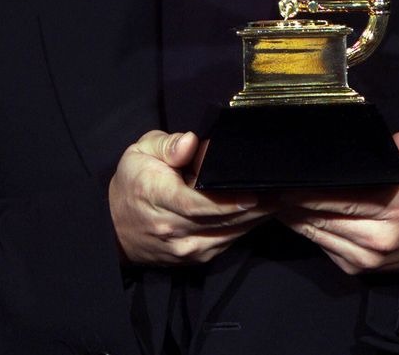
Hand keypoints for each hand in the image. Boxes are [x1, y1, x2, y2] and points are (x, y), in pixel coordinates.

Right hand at [108, 129, 270, 265]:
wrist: (115, 227)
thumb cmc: (133, 182)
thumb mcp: (141, 151)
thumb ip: (168, 145)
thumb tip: (191, 142)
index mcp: (156, 196)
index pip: (196, 203)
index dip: (226, 202)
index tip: (253, 194)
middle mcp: (171, 228)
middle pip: (220, 220)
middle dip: (255, 207)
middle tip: (283, 189)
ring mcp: (184, 248)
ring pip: (228, 234)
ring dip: (256, 219)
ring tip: (281, 198)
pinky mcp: (194, 258)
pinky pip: (226, 243)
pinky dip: (245, 228)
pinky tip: (260, 212)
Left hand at [276, 133, 398, 274]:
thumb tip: (395, 141)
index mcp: (396, 209)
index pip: (342, 197)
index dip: (310, 187)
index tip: (287, 174)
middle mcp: (378, 238)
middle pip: (321, 214)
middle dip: (293, 196)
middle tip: (270, 178)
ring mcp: (364, 257)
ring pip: (315, 230)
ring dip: (291, 212)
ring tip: (271, 191)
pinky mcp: (353, 268)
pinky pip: (319, 243)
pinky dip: (302, 226)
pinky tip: (289, 208)